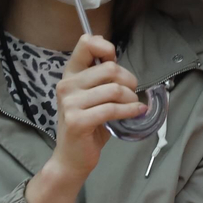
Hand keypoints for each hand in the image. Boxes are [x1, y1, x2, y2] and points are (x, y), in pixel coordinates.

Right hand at [25, 34, 143, 202]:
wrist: (72, 158)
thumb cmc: (89, 126)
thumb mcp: (94, 97)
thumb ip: (103, 78)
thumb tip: (117, 60)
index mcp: (70, 75)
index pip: (86, 44)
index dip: (106, 47)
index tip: (115, 60)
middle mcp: (66, 85)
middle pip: (109, 68)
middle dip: (129, 80)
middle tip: (132, 94)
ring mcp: (70, 103)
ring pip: (114, 89)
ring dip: (131, 98)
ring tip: (133, 106)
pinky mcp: (78, 120)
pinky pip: (112, 109)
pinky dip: (129, 111)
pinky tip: (135, 113)